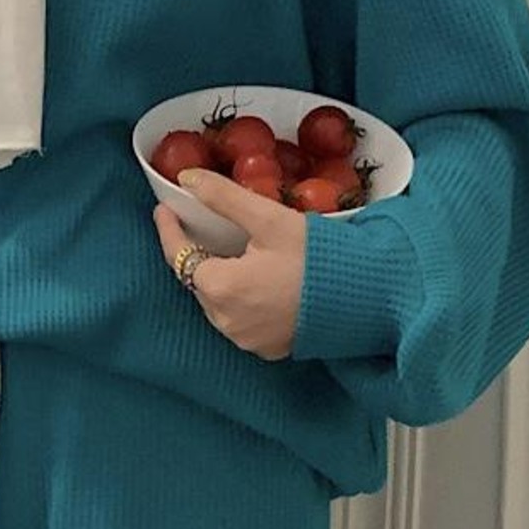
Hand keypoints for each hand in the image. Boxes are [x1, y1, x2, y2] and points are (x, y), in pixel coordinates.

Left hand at [156, 171, 307, 362]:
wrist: (363, 298)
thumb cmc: (317, 256)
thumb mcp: (268, 219)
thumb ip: (224, 198)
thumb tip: (187, 179)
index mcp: (221, 288)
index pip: (180, 258)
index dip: (170, 232)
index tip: (164, 210)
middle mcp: (226, 322)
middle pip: (200, 283)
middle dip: (200, 256)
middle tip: (205, 229)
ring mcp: (246, 340)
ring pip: (219, 304)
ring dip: (222, 280)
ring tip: (237, 254)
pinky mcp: (267, 350)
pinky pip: (242, 322)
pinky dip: (243, 301)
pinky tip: (260, 283)